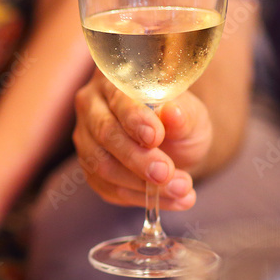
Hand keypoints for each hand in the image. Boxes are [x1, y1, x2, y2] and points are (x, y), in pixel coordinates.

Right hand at [72, 71, 213, 209]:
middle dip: (137, 158)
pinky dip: (141, 198)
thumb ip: (183, 115)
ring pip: (102, 165)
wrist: (176, 146)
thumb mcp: (192, 114)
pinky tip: (173, 199)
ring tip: (182, 190)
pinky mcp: (91, 170)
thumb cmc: (181, 121)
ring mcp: (86, 139)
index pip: (119, 99)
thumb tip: (172, 113)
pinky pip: (109, 188)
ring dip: (142, 184)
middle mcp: (92, 106)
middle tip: (166, 173)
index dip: (135, 118)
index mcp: (114, 80)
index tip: (156, 137)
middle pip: (105, 134)